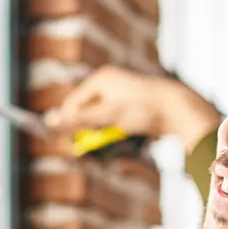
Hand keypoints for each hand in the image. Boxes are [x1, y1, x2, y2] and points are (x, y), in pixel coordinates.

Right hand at [43, 67, 221, 153]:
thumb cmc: (142, 108)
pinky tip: (126, 138)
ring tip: (115, 141)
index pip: (73, 103)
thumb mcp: (107, 116)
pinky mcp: (133, 106)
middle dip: (89, 131)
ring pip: (102, 119)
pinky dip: (116, 132)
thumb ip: (78, 120)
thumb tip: (49, 121)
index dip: (70, 124)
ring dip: (104, 135)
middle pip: (87, 112)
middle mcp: (110, 83)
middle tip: (93, 149)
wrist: (179, 108)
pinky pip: (115, 121)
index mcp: (100, 79)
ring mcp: (122, 94)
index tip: (73, 145)